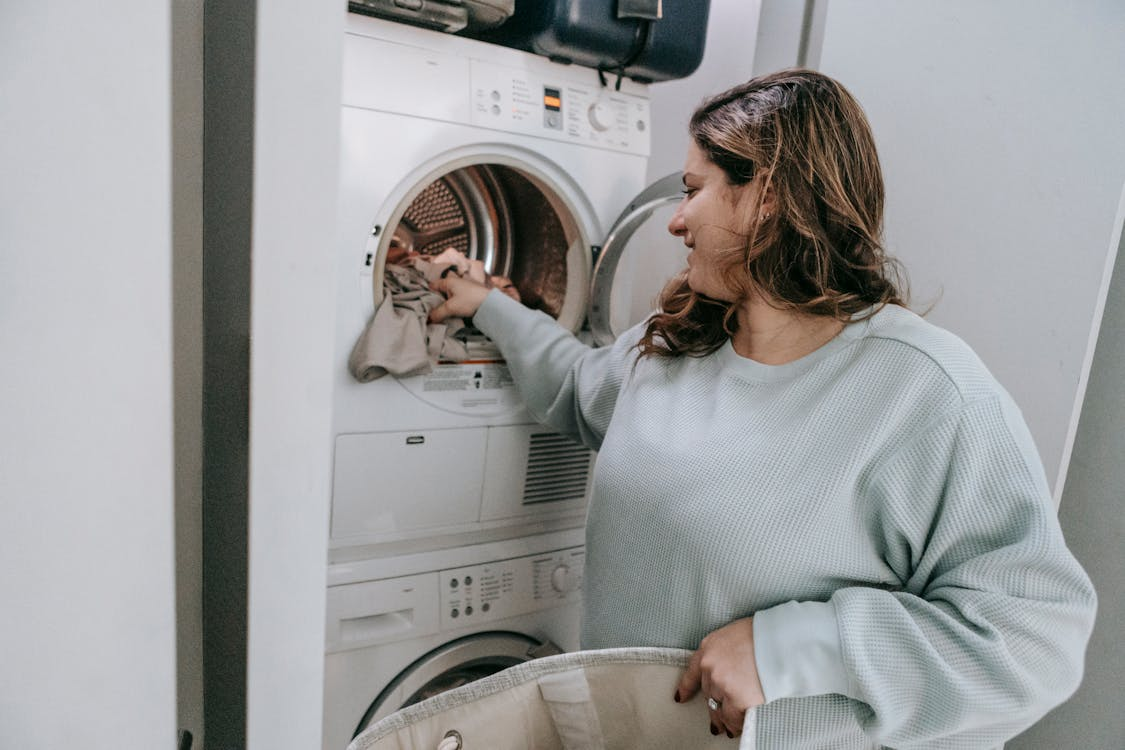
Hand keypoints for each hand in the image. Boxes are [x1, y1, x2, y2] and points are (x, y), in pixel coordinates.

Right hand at [428, 273, 489, 322]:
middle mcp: (456, 282)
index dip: (426, 293)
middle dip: (436, 300)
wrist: (491, 304)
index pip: (433, 286)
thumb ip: (438, 313)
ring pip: (449, 295)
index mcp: (449, 281)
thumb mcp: (451, 308)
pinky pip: (456, 299)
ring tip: (439, 313)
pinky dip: (453, 305)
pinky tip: (451, 312)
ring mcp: (463, 288)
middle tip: (429, 310)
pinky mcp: (469, 295)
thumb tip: (428, 319)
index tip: (422, 303)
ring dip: (445, 303)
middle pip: (441, 291)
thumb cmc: (471, 300)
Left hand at [674, 617, 764, 738]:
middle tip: (717, 720)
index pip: (691, 672)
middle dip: (714, 705)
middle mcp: (710, 666)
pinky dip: (736, 724)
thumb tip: (730, 668)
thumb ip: (726, 652)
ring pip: (717, 708)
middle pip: (708, 693)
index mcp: (709, 647)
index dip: (686, 688)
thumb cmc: (764, 635)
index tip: (680, 697)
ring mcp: (721, 683)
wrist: (780, 642)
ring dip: (723, 720)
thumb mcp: (735, 634)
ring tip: (728, 729)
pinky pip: (733, 718)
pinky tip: (739, 727)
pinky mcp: (736, 698)